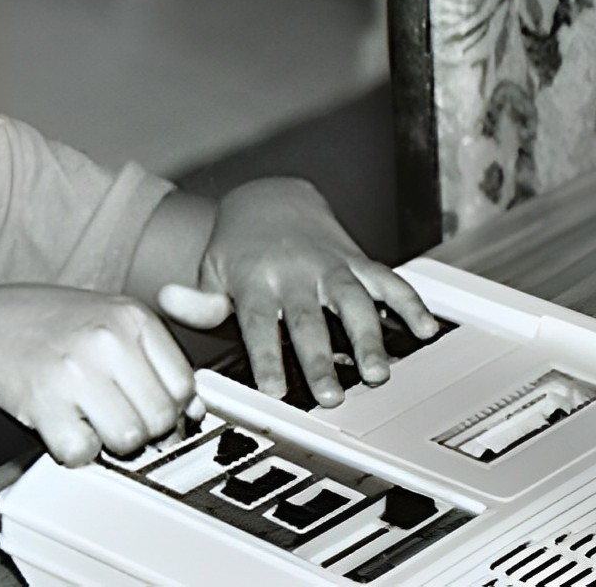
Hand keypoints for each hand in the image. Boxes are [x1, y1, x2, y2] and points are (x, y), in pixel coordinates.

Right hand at [0, 285, 200, 466]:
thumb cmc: (57, 327)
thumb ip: (157, 362)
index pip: (184, 387)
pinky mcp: (45, 402)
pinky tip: (63, 423)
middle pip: (160, 419)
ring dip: (109, 442)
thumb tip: (194, 414)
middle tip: (114, 416)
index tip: (150, 410)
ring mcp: (76, 370)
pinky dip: (74, 449)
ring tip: (89, 418)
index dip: (171, 409)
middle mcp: (108, 339)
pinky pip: (83, 453)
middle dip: (141, 429)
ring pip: (127, 441)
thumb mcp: (114, 322)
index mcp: (133, 317)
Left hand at [158, 178, 437, 406]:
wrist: (271, 199)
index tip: (275, 392)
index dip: (267, 359)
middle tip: (333, 396)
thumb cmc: (239, 248)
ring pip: (354, 302)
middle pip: (309, 321)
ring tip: (379, 372)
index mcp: (257, 282)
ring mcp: (331, 267)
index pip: (260, 325)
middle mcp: (296, 274)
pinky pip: (388, 280)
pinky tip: (426, 328)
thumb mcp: (211, 271)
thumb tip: (169, 300)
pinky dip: (409, 302)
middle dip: (321, 360)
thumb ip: (198, 300)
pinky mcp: (358, 261)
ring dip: (369, 338)